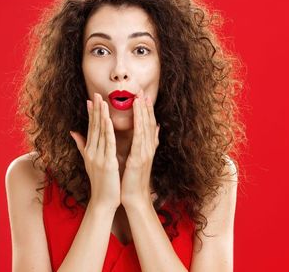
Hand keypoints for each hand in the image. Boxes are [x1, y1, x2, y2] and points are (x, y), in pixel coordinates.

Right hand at [70, 92, 120, 210]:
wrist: (103, 202)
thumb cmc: (100, 183)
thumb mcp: (88, 162)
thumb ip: (81, 145)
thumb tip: (73, 132)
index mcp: (89, 151)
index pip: (90, 128)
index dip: (91, 113)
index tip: (91, 99)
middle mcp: (92, 152)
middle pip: (94, 127)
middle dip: (96, 110)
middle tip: (96, 93)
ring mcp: (98, 157)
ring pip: (100, 132)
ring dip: (101, 116)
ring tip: (102, 101)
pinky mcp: (107, 163)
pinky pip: (108, 144)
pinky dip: (108, 131)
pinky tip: (108, 119)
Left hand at [120, 89, 159, 208]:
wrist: (134, 198)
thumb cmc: (133, 180)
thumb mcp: (140, 158)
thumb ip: (147, 143)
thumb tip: (155, 129)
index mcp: (147, 148)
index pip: (148, 125)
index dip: (146, 110)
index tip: (142, 96)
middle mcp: (148, 148)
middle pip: (149, 123)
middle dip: (146, 107)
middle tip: (142, 91)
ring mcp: (146, 153)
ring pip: (145, 128)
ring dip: (143, 111)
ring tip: (139, 98)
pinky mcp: (139, 158)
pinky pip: (139, 138)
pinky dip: (138, 124)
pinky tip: (136, 115)